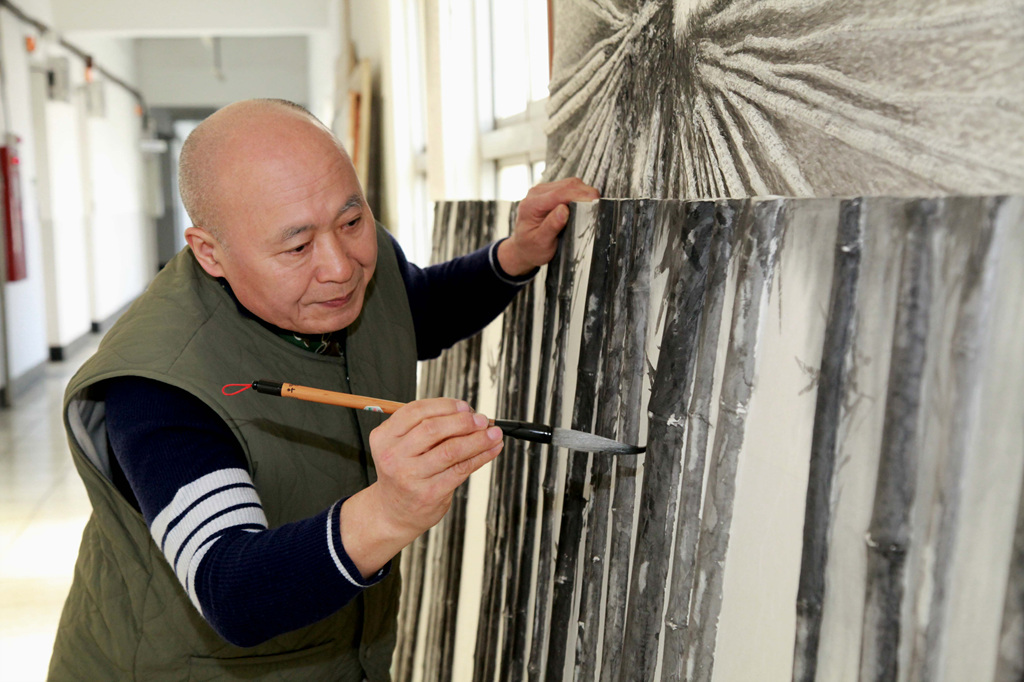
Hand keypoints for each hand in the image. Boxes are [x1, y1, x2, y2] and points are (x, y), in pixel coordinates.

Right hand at [339, 398, 502, 576]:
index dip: (444, 405)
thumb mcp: (402, 447)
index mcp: (384, 437)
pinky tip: (491, 449)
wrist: (394, 513)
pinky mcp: (430, 493)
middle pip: (432, 429)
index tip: (464, 406)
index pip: (415, 411)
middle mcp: (393, 456)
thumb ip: (427, 428)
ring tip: (494, 433)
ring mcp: (410, 476)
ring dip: (478, 439)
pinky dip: (481, 456)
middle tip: (481, 420)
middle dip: (463, 421)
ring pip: (451, 449)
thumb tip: (468, 413)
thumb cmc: (404, 473)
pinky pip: (462, 469)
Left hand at [498, 177, 599, 276]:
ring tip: (594, 206)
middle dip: (585, 193)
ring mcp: (544, 191)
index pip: (559, 194)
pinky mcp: (551, 192)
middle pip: (567, 185)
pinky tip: (586, 204)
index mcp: (531, 204)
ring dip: (584, 193)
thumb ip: (551, 226)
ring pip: (571, 184)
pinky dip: (580, 194)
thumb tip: (563, 210)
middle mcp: (537, 193)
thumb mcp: (540, 242)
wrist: (523, 248)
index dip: (579, 196)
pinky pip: (569, 188)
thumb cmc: (530, 248)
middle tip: (600, 205)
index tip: (594, 202)